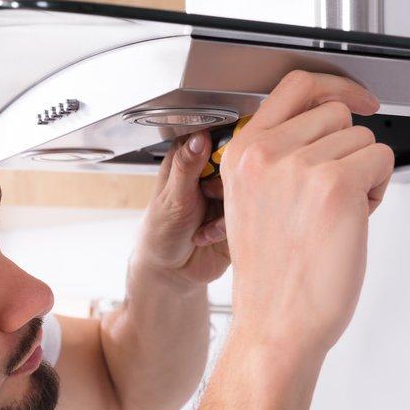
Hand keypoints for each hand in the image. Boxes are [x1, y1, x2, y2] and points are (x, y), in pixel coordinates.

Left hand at [131, 130, 230, 290]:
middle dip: (226, 183)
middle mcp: (212, 174)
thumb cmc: (161, 232)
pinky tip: (208, 236)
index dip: (225, 145)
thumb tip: (199, 137)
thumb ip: (187, 167)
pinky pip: (248, 214)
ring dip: (225, 209)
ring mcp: (228, 195)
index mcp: (192, 158)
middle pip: (238, 162)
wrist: (171, 272)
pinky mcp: (239, 217)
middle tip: (207, 195)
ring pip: (245, 188)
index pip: (216, 136)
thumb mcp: (172, 197)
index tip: (224, 160)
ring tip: (203, 224)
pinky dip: (228, 227)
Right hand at [218, 70, 394, 362]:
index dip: (335, 86)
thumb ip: (277, 159)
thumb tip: (325, 128)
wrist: (275, 324)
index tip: (359, 98)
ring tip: (334, 216)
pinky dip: (378, 190)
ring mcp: (300, 166)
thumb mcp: (252, 203)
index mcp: (241, 153)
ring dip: (362, 174)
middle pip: (337, 114)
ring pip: (362, 138)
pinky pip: (381, 160)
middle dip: (347, 151)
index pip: (296, 86)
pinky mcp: (336, 185)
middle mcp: (266, 153)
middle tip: (331, 198)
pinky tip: (352, 221)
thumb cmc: (272, 278)